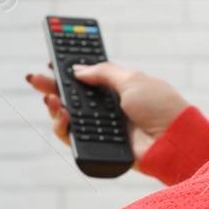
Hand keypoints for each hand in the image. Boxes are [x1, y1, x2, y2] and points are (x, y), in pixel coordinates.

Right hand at [25, 61, 189, 164]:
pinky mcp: (99, 145)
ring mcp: (102, 127)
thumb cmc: (160, 107)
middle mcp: (108, 107)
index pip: (87, 78)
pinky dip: (62, 126)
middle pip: (72, 97)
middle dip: (52, 86)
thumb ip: (102, 72)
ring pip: (68, 117)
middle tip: (35, 78)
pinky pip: (73, 136)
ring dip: (54, 106)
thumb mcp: (131, 79)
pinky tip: (62, 115)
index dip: (69, 70)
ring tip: (50, 99)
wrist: (173, 140)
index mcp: (117, 88)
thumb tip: (77, 69)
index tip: (52, 62)